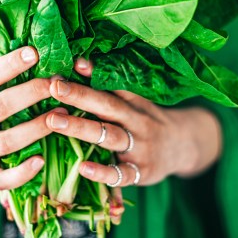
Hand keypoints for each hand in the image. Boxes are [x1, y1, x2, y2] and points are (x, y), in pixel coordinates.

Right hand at [0, 47, 60, 189]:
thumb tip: (21, 41)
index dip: (9, 64)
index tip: (34, 51)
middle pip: (2, 106)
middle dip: (33, 92)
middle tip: (59, 82)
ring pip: (8, 141)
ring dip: (38, 128)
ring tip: (64, 114)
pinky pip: (1, 179)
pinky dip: (21, 173)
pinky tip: (41, 161)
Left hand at [44, 58, 221, 186]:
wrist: (183, 148)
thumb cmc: (146, 121)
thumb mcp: (134, 102)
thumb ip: (108, 88)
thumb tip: (78, 62)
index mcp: (134, 103)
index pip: (113, 85)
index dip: (93, 74)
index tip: (72, 63)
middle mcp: (137, 122)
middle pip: (108, 106)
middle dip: (80, 96)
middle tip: (53, 87)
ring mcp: (140, 148)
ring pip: (110, 136)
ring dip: (81, 128)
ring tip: (54, 120)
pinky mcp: (141, 173)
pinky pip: (121, 174)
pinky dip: (102, 172)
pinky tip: (82, 168)